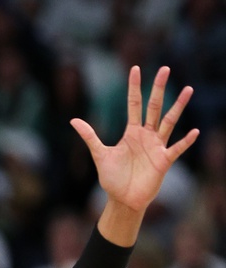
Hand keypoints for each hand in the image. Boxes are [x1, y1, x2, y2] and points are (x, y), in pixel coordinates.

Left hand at [71, 65, 197, 212]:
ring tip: (188, 89)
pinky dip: (185, 141)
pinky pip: (177, 148)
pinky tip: (193, 131)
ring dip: (178, 106)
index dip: (134, 87)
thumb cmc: (113, 177)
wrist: (123, 199)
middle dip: (158, 88)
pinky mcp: (164, 161)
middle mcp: (146, 135)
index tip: (136, 69)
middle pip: (154, 107)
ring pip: (169, 121)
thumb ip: (90, 136)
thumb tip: (73, 120)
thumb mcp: (99, 154)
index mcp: (131, 132)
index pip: (134, 104)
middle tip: (165, 68)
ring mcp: (157, 146)